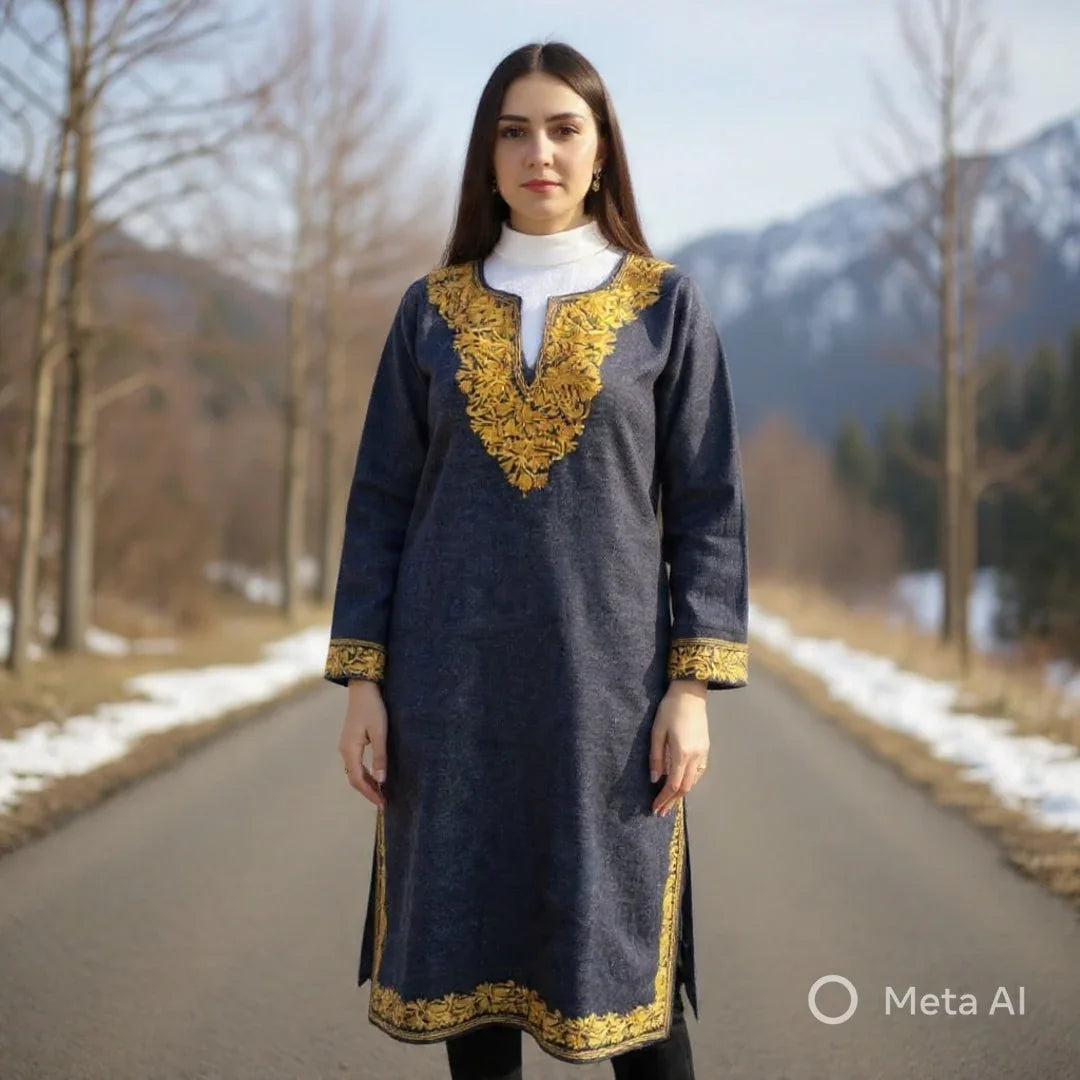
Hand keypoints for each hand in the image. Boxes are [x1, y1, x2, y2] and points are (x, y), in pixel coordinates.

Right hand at [339, 679, 387, 808]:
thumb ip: (380, 757)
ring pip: (354, 771)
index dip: (370, 793)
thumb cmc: (373, 709)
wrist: (363, 689)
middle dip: (368, 791)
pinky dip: (364, 773)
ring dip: (366, 783)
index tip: (382, 803)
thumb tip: (382, 780)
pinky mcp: (350, 741)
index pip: (358, 779)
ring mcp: (346, 746)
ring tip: (381, 792)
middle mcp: (344, 750)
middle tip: (383, 801)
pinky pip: (355, 763)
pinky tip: (375, 776)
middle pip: (354, 778)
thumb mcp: (380, 733)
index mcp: (350, 750)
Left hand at [650, 681, 708, 816]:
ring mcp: (703, 753)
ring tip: (669, 802)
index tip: (654, 808)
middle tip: (660, 812)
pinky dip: (689, 782)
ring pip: (694, 781)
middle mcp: (696, 757)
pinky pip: (699, 772)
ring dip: (681, 794)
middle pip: (685, 787)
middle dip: (672, 801)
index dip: (663, 799)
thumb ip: (656, 757)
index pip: (673, 784)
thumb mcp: (657, 732)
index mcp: (682, 753)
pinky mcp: (706, 748)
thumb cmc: (669, 710)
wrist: (690, 694)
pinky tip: (682, 784)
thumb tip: (654, 779)